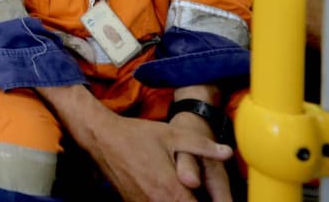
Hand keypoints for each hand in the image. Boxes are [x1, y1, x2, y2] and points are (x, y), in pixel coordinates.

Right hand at [87, 112, 232, 201]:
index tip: (220, 200)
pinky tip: (171, 192)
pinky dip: (166, 201)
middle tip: (202, 193)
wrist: (101, 138)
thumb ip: (202, 145)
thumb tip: (227, 152)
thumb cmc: (136, 135)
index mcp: (170, 190)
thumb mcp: (172, 134)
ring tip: (188, 192)